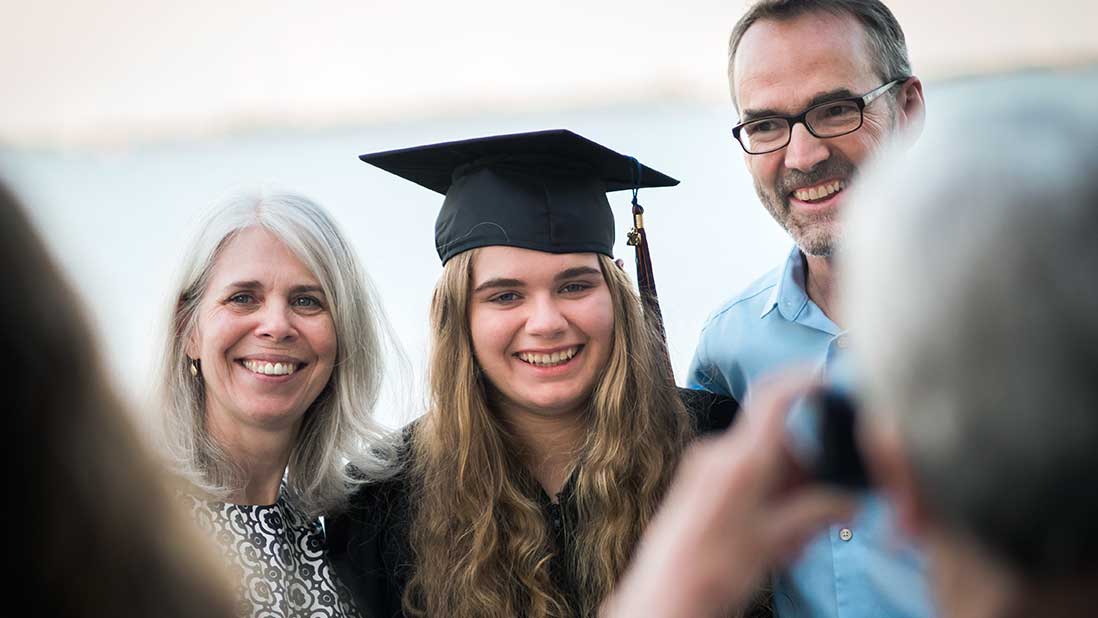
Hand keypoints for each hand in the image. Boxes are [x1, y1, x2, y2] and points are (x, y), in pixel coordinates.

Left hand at [603, 376, 857, 616]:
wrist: (665, 595)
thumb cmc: (711, 571)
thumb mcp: (776, 542)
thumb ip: (818, 512)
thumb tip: (850, 500)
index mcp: (740, 459)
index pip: (774, 397)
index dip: (805, 380)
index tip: (829, 379)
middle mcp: (719, 454)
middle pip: (778, 441)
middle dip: (809, 470)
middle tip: (829, 509)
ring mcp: (706, 468)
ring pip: (765, 463)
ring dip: (789, 492)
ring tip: (792, 539)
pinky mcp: (700, 484)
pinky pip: (745, 477)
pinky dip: (768, 498)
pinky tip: (773, 537)